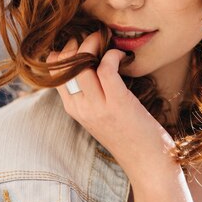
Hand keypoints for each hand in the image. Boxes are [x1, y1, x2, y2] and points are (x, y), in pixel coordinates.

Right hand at [46, 31, 176, 177]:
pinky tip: (122, 56)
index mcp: (73, 108)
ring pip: (81, 63)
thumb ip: (91, 94)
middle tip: (95, 38)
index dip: (65, 52)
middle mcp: (80, 107)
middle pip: (64, 63)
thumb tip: (92, 63)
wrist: (147, 162)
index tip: (82, 44)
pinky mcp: (117, 103)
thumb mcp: (100, 115)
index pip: (53, 71)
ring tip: (107, 42)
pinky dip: (113, 55)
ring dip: (94, 44)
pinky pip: (106, 68)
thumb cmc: (129, 135)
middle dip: (77, 42)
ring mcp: (97, 107)